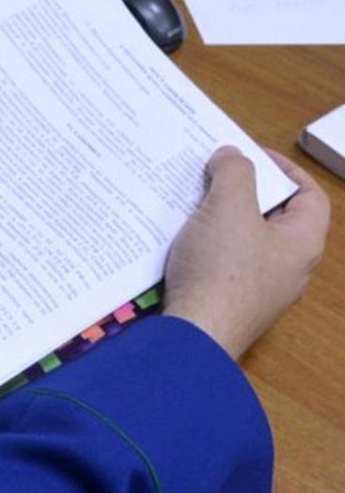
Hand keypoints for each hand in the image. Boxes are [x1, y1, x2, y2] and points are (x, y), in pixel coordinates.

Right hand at [163, 147, 330, 359]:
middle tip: (217, 177)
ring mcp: (259, 291)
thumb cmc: (220, 271)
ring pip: (246, 244)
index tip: (252, 157)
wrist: (192, 335)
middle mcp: (289, 270)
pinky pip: (223, 266)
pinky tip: (181, 241)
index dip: (286, 171)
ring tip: (193, 204)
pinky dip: (206, 249)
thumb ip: (234, 173)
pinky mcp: (229, 305)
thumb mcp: (228, 208)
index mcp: (302, 244)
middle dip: (246, 194)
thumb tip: (231, 156)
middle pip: (275, 219)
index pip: (310, 197)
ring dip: (221, 221)